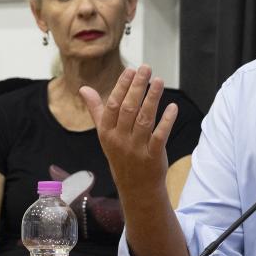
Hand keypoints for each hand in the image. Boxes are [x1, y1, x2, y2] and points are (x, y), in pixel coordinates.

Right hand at [80, 66, 177, 195]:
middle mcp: (120, 139)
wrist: (135, 187)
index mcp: (107, 132)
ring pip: (144, 120)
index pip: (112, 105)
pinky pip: (159, 136)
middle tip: (146, 68)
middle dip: (137, 87)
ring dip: (152, 99)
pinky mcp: (152, 156)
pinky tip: (172, 107)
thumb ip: (96, 110)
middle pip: (128, 109)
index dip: (121, 87)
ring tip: (159, 81)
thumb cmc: (120, 155)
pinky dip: (166, 121)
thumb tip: (83, 88)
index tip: (130, 70)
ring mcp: (136, 149)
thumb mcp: (105, 134)